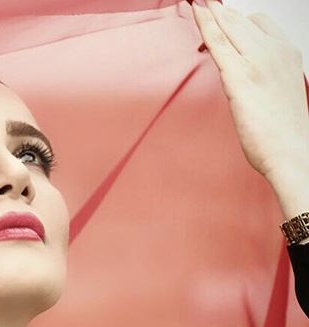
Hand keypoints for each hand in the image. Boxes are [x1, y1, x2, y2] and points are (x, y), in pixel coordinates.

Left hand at [191, 0, 308, 179]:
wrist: (291, 152)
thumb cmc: (283, 134)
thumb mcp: (279, 97)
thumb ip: (264, 83)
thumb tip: (248, 83)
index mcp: (287, 54)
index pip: (258, 24)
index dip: (235, 20)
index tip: (218, 13)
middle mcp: (274, 51)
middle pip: (241, 21)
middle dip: (219, 10)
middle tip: (201, 0)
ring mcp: (257, 61)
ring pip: (228, 26)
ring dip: (209, 10)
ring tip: (194, 0)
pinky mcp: (239, 76)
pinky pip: (218, 42)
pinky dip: (204, 23)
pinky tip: (194, 9)